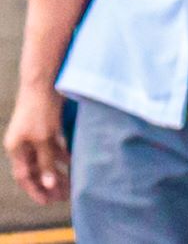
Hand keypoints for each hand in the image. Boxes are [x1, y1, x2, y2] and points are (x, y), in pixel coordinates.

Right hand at [4, 84, 67, 204]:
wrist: (44, 82)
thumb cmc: (40, 110)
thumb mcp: (44, 139)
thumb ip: (46, 161)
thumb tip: (49, 184)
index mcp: (16, 149)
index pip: (25, 177)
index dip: (36, 190)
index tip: (48, 202)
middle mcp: (23, 144)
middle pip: (36, 170)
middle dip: (49, 184)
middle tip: (63, 197)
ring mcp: (34, 135)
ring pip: (47, 159)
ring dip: (59, 171)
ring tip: (72, 184)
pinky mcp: (46, 127)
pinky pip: (54, 147)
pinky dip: (63, 156)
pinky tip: (75, 163)